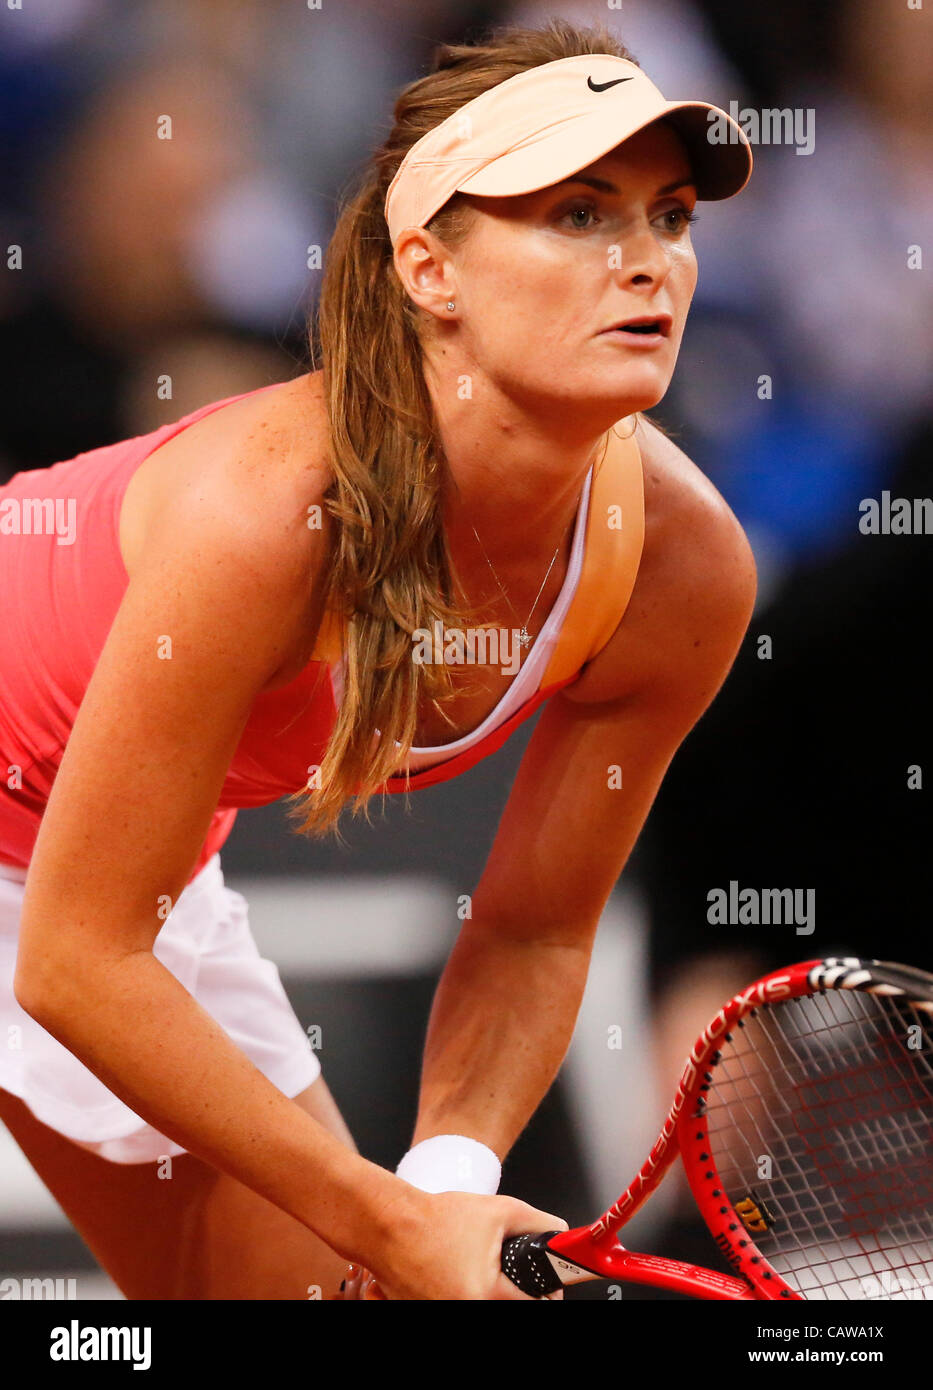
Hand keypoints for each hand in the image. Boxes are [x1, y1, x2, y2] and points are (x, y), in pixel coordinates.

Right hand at [356, 1189, 568, 1299]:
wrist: (390, 1225)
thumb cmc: (435, 1219)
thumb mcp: (498, 1210)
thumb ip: (535, 1222)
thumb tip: (558, 1232)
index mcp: (485, 1294)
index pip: (534, 1306)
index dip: (546, 1293)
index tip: (548, 1287)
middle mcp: (464, 1311)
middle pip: (507, 1307)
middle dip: (515, 1292)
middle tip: (514, 1275)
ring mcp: (443, 1314)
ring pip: (483, 1306)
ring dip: (489, 1293)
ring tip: (482, 1271)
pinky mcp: (426, 1312)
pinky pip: (457, 1304)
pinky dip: (464, 1294)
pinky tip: (458, 1276)